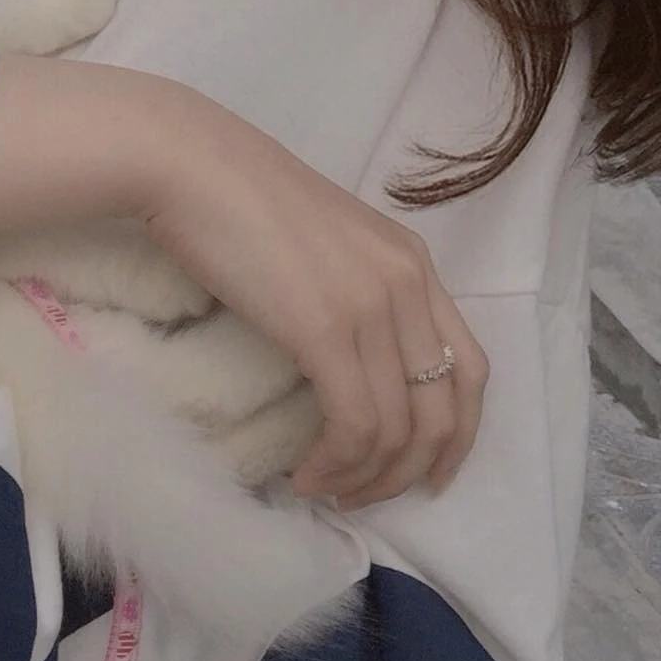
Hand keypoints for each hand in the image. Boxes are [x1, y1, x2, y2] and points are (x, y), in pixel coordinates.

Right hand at [140, 98, 488, 508]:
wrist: (190, 163)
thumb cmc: (238, 193)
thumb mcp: (325, 239)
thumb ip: (353, 286)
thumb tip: (346, 359)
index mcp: (411, 260)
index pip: (470, 368)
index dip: (457, 436)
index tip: (426, 475)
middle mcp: (406, 282)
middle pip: (444, 411)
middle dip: (412, 472)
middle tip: (366, 497)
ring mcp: (370, 305)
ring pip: (398, 429)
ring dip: (365, 478)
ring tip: (324, 488)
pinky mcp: (326, 329)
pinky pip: (355, 425)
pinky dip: (335, 465)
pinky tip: (304, 474)